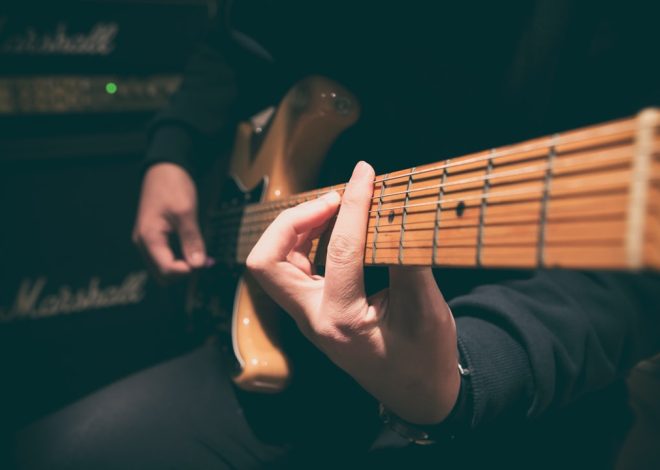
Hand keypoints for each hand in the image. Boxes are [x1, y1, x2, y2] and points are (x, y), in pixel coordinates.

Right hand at [133, 163, 205, 278]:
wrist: (164, 168)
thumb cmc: (172, 186)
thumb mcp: (186, 212)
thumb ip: (191, 240)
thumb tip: (198, 265)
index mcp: (148, 238)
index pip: (167, 269)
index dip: (188, 271)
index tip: (206, 262)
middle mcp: (143, 243)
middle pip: (163, 274)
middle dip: (185, 272)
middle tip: (206, 261)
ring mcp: (147, 241)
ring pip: (163, 268)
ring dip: (183, 267)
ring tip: (202, 256)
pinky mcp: (154, 238)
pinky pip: (165, 257)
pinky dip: (179, 259)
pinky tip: (194, 251)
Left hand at [246, 161, 459, 423]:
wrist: (418, 394)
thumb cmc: (425, 359)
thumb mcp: (427, 312)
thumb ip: (409, 262)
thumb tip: (396, 212)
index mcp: (341, 320)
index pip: (340, 249)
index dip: (355, 204)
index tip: (365, 173)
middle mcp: (312, 318)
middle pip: (267, 263)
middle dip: (292, 221)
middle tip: (333, 199)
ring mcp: (307, 316)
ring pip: (273, 264)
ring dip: (295, 228)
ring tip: (333, 206)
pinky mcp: (313, 311)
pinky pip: (291, 269)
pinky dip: (304, 241)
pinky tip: (332, 228)